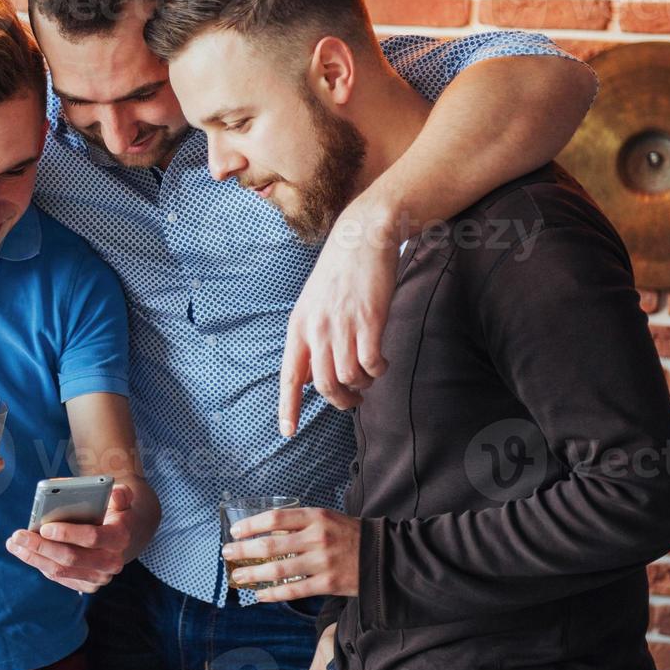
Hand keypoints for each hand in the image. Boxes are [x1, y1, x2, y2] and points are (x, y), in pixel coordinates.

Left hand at [6, 485, 133, 592]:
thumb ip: (121, 494)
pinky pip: (59, 577)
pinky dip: (40, 564)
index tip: (43, 527)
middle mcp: (112, 562)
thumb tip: (115, 492)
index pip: (92, 537)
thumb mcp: (120, 499)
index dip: (67, 533)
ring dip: (34, 557)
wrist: (123, 537)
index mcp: (119, 537)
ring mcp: (99, 577)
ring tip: (14, 544)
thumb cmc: (113, 512)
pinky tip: (26, 552)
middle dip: (41, 547)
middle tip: (18, 535)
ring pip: (61, 571)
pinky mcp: (87, 586)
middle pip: (71, 558)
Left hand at [222, 507, 360, 601]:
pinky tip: (260, 594)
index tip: (235, 531)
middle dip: (244, 550)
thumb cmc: (349, 535)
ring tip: (238, 576)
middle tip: (227, 553)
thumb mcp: (326, 519)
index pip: (275, 518)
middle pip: (271, 545)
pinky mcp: (328, 584)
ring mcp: (322, 562)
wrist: (385, 556)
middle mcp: (317, 537)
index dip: (251, 525)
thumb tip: (266, 534)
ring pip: (279, 570)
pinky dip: (274, 593)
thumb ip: (299, 525)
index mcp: (315, 517)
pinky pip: (294, 590)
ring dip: (253, 574)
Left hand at [280, 197, 397, 434]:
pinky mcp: (369, 320)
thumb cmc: (340, 273)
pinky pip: (371, 363)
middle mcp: (316, 328)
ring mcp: (342, 324)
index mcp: (299, 326)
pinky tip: (381, 362)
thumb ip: (311, 337)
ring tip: (369, 375)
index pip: (290, 375)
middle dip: (340, 401)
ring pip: (348, 378)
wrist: (362, 237)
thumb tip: (311, 375)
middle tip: (353, 400)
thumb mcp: (313, 304)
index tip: (287, 432)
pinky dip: (378, 371)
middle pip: (323, 385)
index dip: (288, 406)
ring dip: (362, 384)